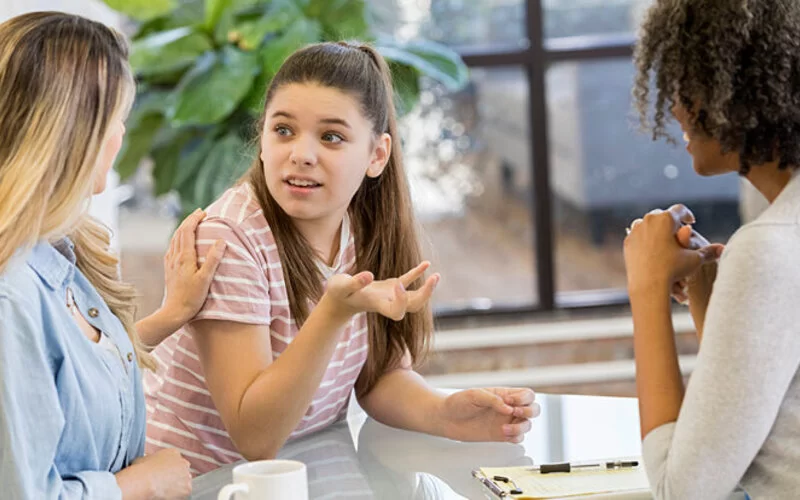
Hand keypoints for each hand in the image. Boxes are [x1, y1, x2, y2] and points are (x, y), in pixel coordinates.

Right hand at [126, 448, 190, 498]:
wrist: (145, 481)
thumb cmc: (141, 470)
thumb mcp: (143, 458)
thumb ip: (150, 459)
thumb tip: (144, 462)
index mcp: (173, 453)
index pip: (175, 461)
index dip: (169, 469)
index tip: (164, 474)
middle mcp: (183, 463)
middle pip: (182, 470)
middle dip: (176, 476)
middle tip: (165, 483)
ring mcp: (186, 475)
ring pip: (184, 482)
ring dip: (177, 486)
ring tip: (165, 490)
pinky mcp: (187, 488)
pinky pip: (184, 493)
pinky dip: (178, 495)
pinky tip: (168, 495)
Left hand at [160, 209, 226, 325]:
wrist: (174, 311)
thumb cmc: (192, 297)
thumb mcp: (206, 278)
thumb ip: (213, 259)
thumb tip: (221, 241)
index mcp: (185, 257)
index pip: (188, 231)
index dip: (195, 219)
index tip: (203, 212)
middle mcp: (175, 257)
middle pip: (180, 232)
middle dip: (189, 220)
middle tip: (199, 213)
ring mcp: (170, 263)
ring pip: (175, 239)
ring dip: (183, 228)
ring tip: (191, 223)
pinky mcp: (168, 269)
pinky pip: (172, 248)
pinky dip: (177, 239)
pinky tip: (180, 242)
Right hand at [324, 262, 439, 320]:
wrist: (340, 300)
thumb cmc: (338, 294)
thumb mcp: (341, 286)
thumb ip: (354, 282)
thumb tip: (369, 275)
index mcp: (378, 306)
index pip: (397, 311)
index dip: (402, 300)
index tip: (398, 285)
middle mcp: (388, 303)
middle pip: (413, 306)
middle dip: (425, 295)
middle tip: (433, 278)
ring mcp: (392, 295)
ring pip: (414, 297)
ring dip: (427, 288)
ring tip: (436, 275)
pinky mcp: (391, 286)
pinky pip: (408, 280)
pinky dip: (417, 273)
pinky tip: (427, 263)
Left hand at [439, 387, 539, 442]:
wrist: (446, 418)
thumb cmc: (458, 403)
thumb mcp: (475, 395)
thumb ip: (493, 400)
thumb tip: (508, 408)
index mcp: (504, 395)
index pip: (526, 394)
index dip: (523, 398)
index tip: (510, 402)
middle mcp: (508, 408)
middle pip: (533, 409)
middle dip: (529, 411)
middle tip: (515, 413)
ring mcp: (505, 422)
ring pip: (527, 425)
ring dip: (521, 427)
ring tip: (504, 428)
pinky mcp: (500, 435)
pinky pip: (518, 438)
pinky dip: (516, 437)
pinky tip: (504, 434)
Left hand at [624, 204, 722, 295]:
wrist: (648, 285)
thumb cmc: (674, 271)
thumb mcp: (694, 260)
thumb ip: (708, 252)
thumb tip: (724, 249)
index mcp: (666, 219)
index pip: (680, 210)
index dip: (688, 215)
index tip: (692, 221)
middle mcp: (648, 220)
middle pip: (662, 214)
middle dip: (670, 221)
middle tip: (678, 227)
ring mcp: (636, 230)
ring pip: (646, 222)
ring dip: (655, 226)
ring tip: (664, 234)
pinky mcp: (628, 241)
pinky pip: (637, 235)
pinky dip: (644, 237)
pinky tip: (651, 244)